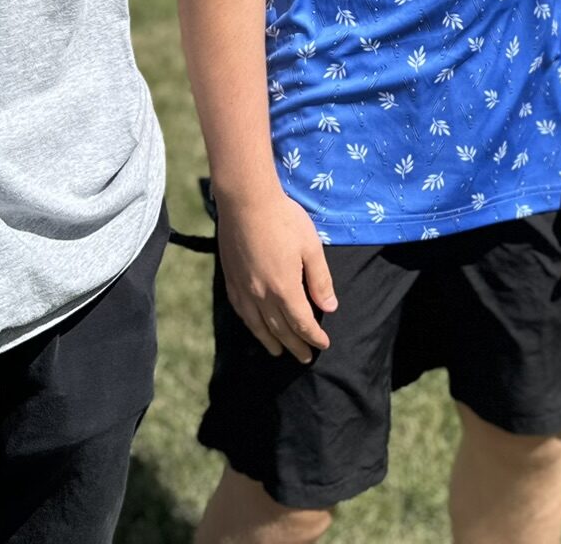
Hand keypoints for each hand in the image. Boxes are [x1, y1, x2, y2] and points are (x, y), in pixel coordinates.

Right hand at [217, 189, 338, 361]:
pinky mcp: (231, 279)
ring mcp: (243, 289)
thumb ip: (320, 280)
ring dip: (270, 341)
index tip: (323, 345)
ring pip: (257, 325)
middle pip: (280, 330)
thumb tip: (330, 308)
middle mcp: (261, 295)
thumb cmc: (284, 219)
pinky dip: (250, 325)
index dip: (313, 337)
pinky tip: (254, 327)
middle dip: (295, 345)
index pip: (302, 323)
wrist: (246, 201)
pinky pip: (241, 312)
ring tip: (278, 352)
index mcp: (284, 289)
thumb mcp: (311, 247)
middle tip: (304, 358)